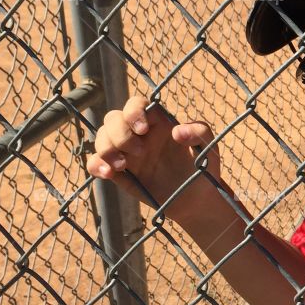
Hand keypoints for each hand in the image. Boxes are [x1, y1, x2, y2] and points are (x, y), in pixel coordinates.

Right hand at [86, 94, 220, 221]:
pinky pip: (95, 162)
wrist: (195, 199)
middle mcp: (138, 134)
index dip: (134, 112)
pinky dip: (96, 165)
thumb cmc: (202, 168)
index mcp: (157, 122)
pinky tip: (108, 174)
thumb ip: (199, 132)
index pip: (136, 104)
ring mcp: (125, 152)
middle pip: (112, 118)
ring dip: (106, 149)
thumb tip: (177, 131)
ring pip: (101, 137)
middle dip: (120, 134)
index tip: (143, 130)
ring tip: (123, 166)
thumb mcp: (209, 147)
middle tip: (140, 153)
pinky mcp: (117, 172)